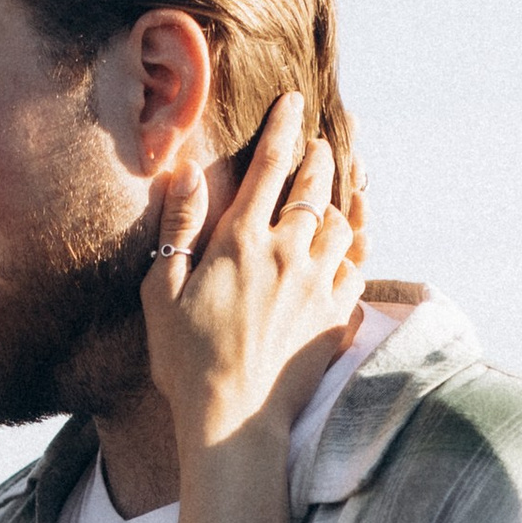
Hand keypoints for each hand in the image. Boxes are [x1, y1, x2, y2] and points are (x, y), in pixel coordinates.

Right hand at [141, 92, 366, 454]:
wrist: (234, 420)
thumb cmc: (185, 360)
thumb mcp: (163, 290)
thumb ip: (178, 227)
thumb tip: (185, 171)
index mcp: (241, 241)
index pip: (270, 166)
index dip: (284, 127)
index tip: (294, 102)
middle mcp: (287, 253)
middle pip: (316, 187)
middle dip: (321, 158)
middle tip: (322, 145)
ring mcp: (318, 284)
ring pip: (344, 225)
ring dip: (341, 203)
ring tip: (337, 195)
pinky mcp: (337, 316)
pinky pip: (358, 269)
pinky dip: (356, 250)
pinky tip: (351, 247)